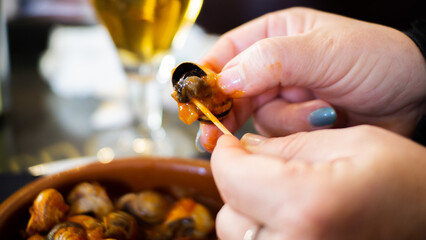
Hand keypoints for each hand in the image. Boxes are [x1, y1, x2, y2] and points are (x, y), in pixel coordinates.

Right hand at [198, 7, 425, 150]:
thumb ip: (273, 60)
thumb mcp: (326, 51)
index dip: (207, 76)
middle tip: (212, 134)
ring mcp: (284, 96)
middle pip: (231, 90)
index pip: (227, 52)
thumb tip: (226, 78)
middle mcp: (275, 65)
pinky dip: (297, 133)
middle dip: (227, 111)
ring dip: (284, 120)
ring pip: (256, 117)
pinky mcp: (296, 123)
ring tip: (320, 112)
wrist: (415, 99)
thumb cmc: (378, 62)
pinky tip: (322, 122)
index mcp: (277, 34)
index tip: (195, 99)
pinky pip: (278, 135)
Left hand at [211, 125, 425, 238]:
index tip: (232, 144)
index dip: (226, 154)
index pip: (230, 176)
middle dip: (237, 182)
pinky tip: (286, 216)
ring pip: (236, 234)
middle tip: (262, 167)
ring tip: (279, 193)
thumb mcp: (350, 142)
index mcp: (306, 206)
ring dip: (246, 208)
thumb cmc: (407, 183)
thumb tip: (243, 148)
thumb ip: (285, 144)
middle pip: (228, 210)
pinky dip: (260, 229)